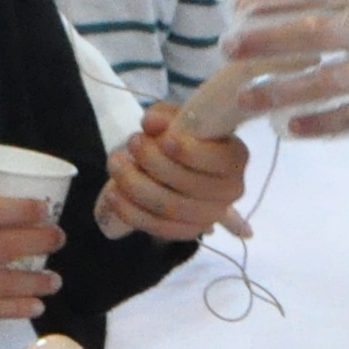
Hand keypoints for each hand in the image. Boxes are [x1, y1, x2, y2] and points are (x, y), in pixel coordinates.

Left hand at [95, 103, 253, 245]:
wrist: (173, 163)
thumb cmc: (181, 135)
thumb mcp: (174, 118)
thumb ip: (165, 116)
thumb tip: (151, 122)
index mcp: (235, 157)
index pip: (218, 160)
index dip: (191, 152)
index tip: (164, 140)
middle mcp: (231, 190)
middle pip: (191, 185)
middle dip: (154, 163)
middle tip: (131, 142)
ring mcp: (211, 215)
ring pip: (171, 208)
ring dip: (136, 186)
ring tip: (116, 163)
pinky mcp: (189, 232)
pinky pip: (159, 228)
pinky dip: (132, 212)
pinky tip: (114, 194)